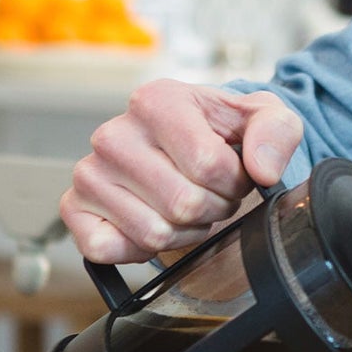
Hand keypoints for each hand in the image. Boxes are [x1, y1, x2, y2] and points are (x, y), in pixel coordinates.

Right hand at [61, 79, 301, 263]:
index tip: (234, 173)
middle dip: (214, 208)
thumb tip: (263, 169)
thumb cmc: (227, 133)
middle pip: (183, 203)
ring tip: (188, 205)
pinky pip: (107, 250)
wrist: (197, 149)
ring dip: (186, 230)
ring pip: (154, 232)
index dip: (235, 181)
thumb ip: (277, 132)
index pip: (208, 164)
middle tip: (213, 192)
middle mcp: (114, 133)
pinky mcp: (74, 208)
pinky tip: (155, 221)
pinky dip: (142, 249)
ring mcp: (89, 172)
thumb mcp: (267, 118)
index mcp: (158, 100)